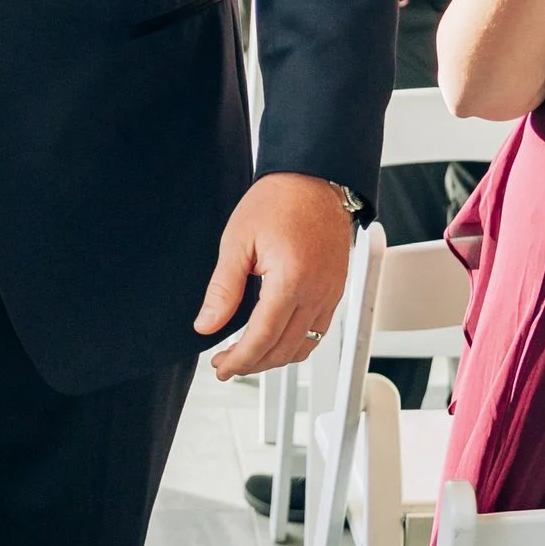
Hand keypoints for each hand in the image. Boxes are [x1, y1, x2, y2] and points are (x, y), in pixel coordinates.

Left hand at [195, 172, 352, 379]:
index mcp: (291, 280)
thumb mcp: (237, 241)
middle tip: (226, 364)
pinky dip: (296, 344)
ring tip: (248, 356)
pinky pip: (320, 331)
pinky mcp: (337, 290)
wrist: (315, 179)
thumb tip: (207, 325)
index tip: (220, 366)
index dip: (239, 360)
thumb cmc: (279, 200)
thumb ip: (223, 289)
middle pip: (284, 350)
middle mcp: (317, 292)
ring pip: (305, 347)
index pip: (263, 339)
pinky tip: (275, 340)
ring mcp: (331, 293)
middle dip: (253, 364)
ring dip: (275, 359)